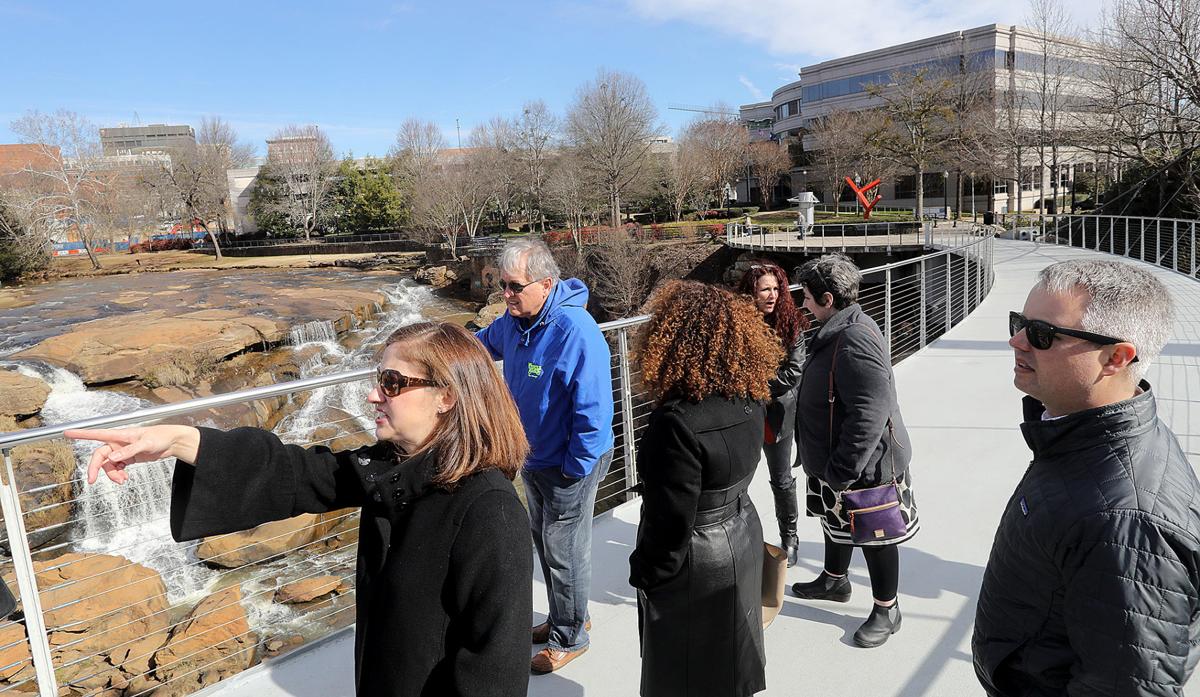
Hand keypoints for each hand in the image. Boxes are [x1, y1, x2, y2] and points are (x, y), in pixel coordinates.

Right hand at [64, 426, 198, 484]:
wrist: (171, 442)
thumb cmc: (160, 436)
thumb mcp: (146, 443)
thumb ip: (129, 451)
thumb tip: (113, 458)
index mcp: (119, 435)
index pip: (96, 434)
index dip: (81, 434)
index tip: (66, 433)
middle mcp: (117, 443)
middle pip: (99, 456)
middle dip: (96, 469)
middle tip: (92, 481)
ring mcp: (122, 451)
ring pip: (108, 465)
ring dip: (112, 475)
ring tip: (122, 481)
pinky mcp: (128, 458)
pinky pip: (117, 468)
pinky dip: (118, 475)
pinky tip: (124, 479)